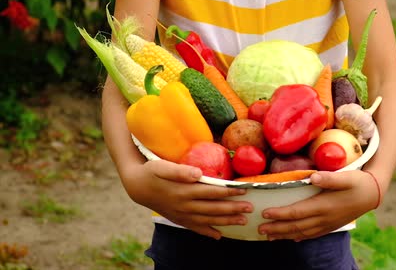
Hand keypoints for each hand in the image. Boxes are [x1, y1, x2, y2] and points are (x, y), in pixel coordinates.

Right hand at [123, 159, 252, 239]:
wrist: (137, 186)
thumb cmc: (152, 172)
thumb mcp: (162, 166)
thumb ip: (180, 170)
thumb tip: (198, 172)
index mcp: (184, 191)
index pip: (211, 192)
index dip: (228, 192)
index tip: (243, 190)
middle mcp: (185, 205)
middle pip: (213, 208)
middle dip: (233, 209)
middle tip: (250, 208)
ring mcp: (182, 214)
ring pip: (208, 220)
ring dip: (226, 221)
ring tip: (242, 221)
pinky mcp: (179, 219)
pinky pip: (195, 228)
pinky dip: (207, 232)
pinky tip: (218, 236)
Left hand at [258, 170, 378, 240]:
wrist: (374, 194)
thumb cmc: (359, 182)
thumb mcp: (347, 177)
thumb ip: (330, 178)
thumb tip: (314, 177)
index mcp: (324, 205)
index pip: (297, 212)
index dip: (280, 214)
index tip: (265, 213)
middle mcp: (324, 218)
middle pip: (296, 226)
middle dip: (277, 228)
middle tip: (260, 229)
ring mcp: (328, 224)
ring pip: (302, 233)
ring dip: (285, 235)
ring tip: (270, 236)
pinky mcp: (332, 225)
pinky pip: (313, 234)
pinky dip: (300, 237)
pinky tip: (293, 238)